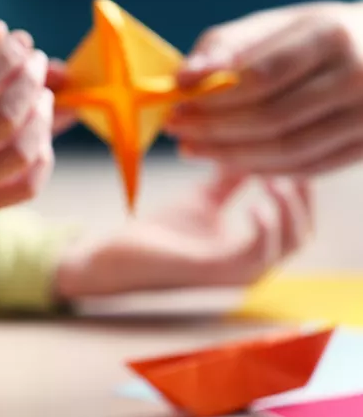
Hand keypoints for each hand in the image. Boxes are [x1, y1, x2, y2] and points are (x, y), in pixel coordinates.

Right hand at [0, 21, 55, 252]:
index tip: (20, 41)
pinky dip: (42, 157)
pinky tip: (37, 133)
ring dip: (42, 118)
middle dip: (30, 82)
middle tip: (36, 62)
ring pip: (21, 154)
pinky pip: (27, 188)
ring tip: (41, 96)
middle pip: (4, 118)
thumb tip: (2, 31)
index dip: (7, 57)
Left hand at [53, 172, 312, 298]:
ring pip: (287, 247)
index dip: (303, 190)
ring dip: (289, 210)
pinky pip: (254, 256)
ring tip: (275, 178)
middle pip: (301, 237)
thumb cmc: (157, 233)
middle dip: (304, 199)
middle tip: (293, 165)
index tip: (294, 154)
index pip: (297, 224)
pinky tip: (255, 204)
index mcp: (249, 250)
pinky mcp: (210, 272)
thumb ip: (231, 178)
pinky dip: (264, 228)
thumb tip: (252, 143)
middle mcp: (248, 266)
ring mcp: (231, 273)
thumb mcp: (203, 198)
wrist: (112, 256)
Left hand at [167, 1, 362, 174]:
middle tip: (177, 132)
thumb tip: (183, 78)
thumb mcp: (276, 25)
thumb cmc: (313, 36)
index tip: (175, 107)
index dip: (213, 98)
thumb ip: (226, 46)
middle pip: (271, 118)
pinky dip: (262, 168)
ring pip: (288, 151)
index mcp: (331, 35)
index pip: (261, 77)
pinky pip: (307, 168)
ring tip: (192, 149)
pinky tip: (229, 159)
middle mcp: (358, 76)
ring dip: (230, 156)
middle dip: (214, 130)